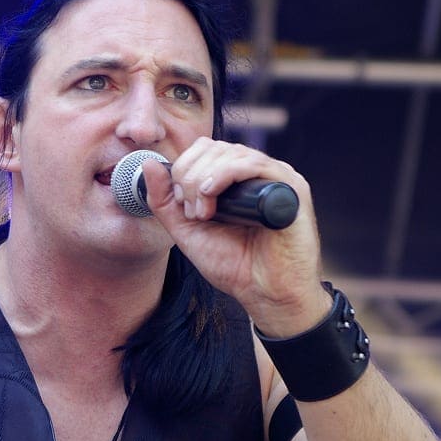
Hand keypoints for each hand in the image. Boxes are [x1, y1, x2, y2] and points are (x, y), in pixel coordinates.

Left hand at [140, 137, 331, 334]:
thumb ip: (165, 201)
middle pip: (214, 148)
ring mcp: (275, 177)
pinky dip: (225, 174)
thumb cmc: (234, 265)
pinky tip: (212, 195)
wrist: (266, 293)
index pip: (204, 149)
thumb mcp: (187, 231)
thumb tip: (149, 165)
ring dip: (204, 180)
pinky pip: (253, 163)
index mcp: (236, 179)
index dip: (184, 169)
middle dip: (190, 176)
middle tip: (193, 212)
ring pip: (230, 153)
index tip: (182, 205)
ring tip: (205, 214)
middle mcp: (257, 173)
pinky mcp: (291, 186)